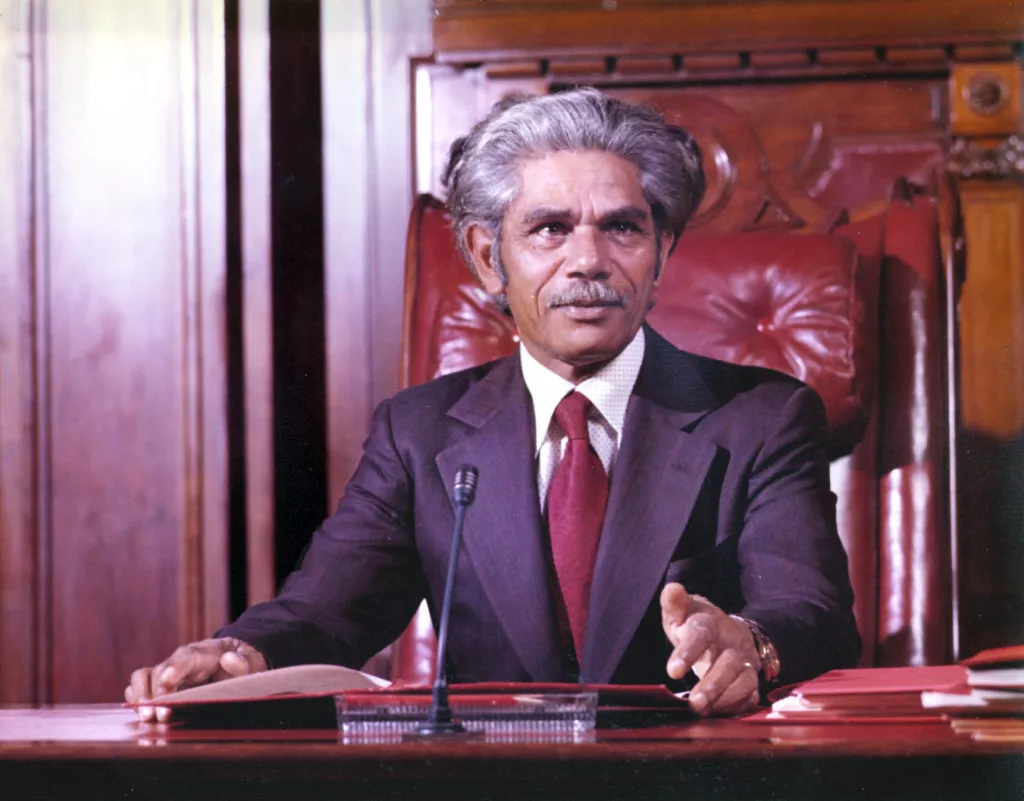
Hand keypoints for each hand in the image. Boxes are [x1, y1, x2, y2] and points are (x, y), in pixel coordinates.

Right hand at [124, 637, 266, 721]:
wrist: (233, 660)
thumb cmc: (241, 661)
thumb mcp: (250, 661)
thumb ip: (242, 662)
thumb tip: (228, 658)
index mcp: (202, 653)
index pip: (185, 657)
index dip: (174, 669)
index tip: (166, 683)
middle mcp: (179, 661)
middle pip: (159, 671)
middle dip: (155, 693)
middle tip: (157, 714)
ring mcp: (167, 673)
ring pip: (143, 678)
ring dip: (140, 697)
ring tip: (146, 717)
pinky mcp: (159, 686)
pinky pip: (139, 689)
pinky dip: (136, 701)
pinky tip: (140, 716)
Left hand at [660, 583, 760, 716]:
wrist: (726, 631)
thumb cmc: (695, 623)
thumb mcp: (682, 611)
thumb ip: (674, 603)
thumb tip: (672, 589)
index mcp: (711, 623)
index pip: (702, 635)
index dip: (688, 652)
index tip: (672, 671)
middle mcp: (732, 643)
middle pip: (727, 664)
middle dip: (712, 685)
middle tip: (693, 703)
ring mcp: (745, 662)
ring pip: (744, 682)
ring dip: (724, 699)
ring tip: (702, 711)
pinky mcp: (751, 680)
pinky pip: (750, 696)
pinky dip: (736, 707)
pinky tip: (717, 713)